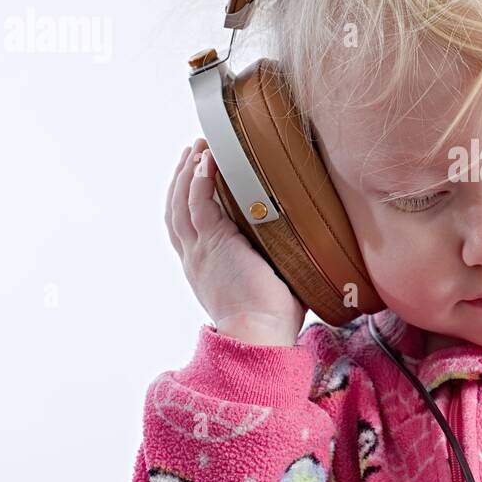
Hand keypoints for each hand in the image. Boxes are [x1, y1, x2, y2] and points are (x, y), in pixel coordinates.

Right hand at [165, 138, 304, 345]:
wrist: (260, 334)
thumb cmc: (272, 319)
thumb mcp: (268, 281)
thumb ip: (273, 259)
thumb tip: (304, 245)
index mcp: (203, 267)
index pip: (184, 225)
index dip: (185, 198)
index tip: (194, 174)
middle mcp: (195, 257)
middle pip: (176, 207)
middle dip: (182, 176)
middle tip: (194, 151)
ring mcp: (200, 250)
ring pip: (182, 201)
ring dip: (188, 171)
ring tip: (199, 147)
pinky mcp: (212, 243)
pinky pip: (198, 203)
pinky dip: (198, 179)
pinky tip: (206, 160)